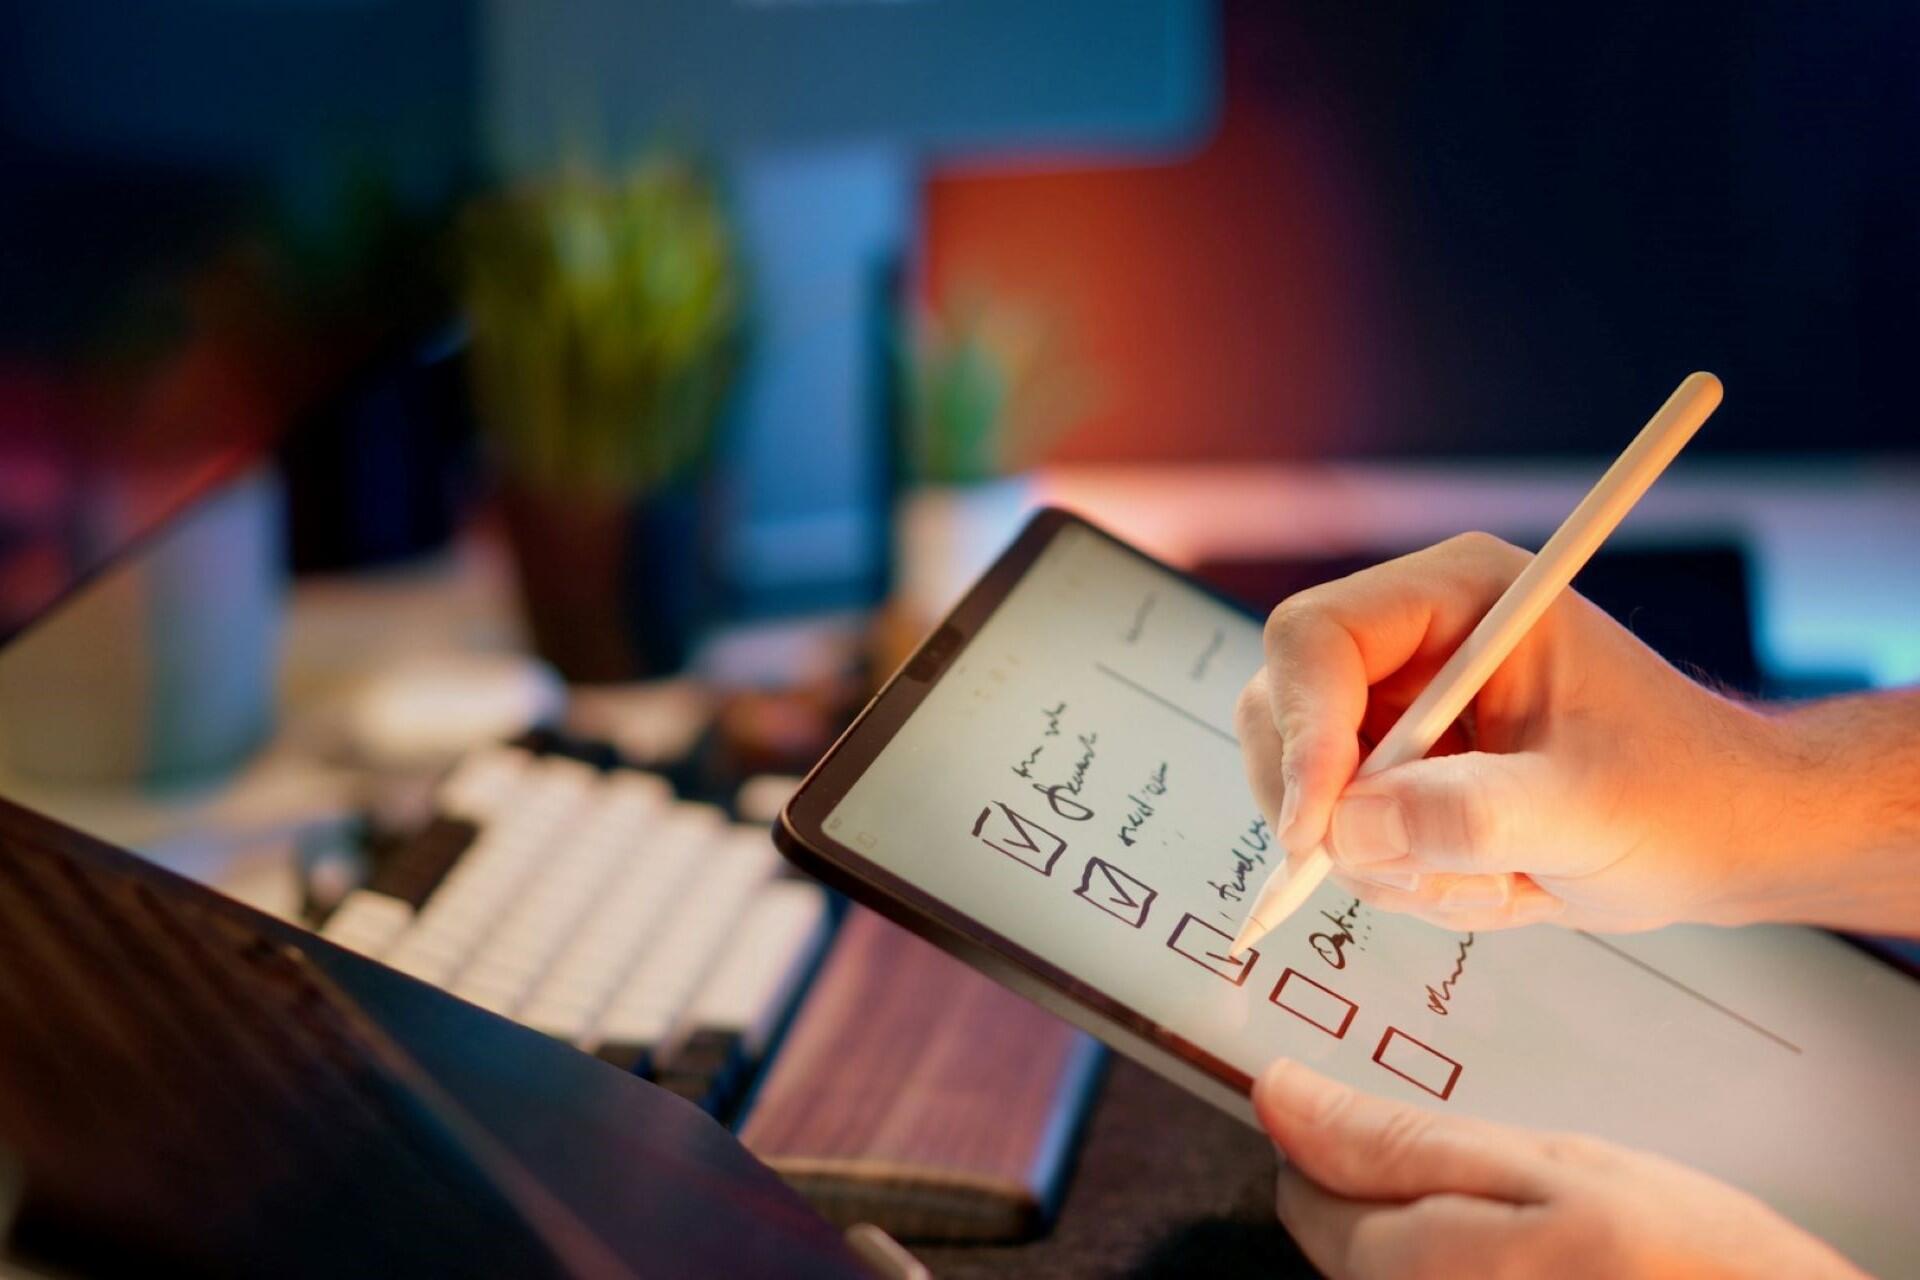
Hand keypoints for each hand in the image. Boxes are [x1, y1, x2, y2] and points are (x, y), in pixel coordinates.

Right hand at [1234, 532, 1807, 932]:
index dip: (1303, 729)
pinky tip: (1483, 880)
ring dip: (1381, 859)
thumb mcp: (1585, 811)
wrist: (1718, 836)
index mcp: (1458, 596)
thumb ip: (1469, 817)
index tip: (1319, 826)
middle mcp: (1411, 639)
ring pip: (1304, 784)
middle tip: (1413, 872)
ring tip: (1493, 878)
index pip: (1317, 638)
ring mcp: (1396, 705)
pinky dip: (1395, 876)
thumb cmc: (1681, 796)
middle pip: (1285, 709)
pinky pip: (1338, 830)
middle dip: (1336, 809)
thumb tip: (1349, 830)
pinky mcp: (1395, 765)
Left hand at [1254, 1059, 1863, 1279]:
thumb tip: (1279, 1095)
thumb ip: (1398, 1139)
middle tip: (1516, 1176)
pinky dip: (1489, 1265)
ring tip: (1556, 1228)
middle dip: (1408, 1189)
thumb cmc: (1696, 1266)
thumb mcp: (1549, 1167)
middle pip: (1350, 1240)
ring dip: (1453, 1231)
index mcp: (1405, 1271)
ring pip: (1405, 1269)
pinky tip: (1562, 1264)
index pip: (1302, 1193)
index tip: (1411, 1120)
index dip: (1346, 1137)